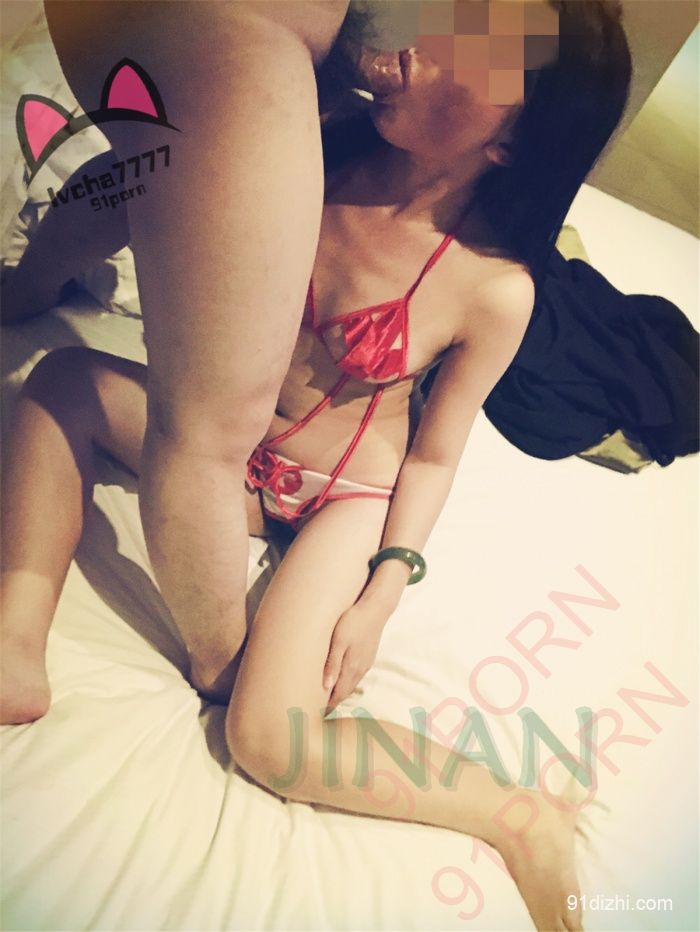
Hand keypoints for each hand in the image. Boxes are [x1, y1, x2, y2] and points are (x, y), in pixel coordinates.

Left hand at [322, 596, 392, 711]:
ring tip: (326, 696)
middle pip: (345, 692)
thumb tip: (326, 687)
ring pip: (351, 683)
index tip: (315, 713)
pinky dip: (346, 681)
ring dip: (340, 691)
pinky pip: (356, 674)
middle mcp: (361, 669)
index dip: (327, 706)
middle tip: (317, 709)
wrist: (376, 607)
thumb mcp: (338, 640)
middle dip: (332, 701)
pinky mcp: (368, 655)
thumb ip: (332, 663)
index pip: (338, 695)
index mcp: (352, 668)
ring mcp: (366, 662)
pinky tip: (339, 677)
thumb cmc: (353, 621)